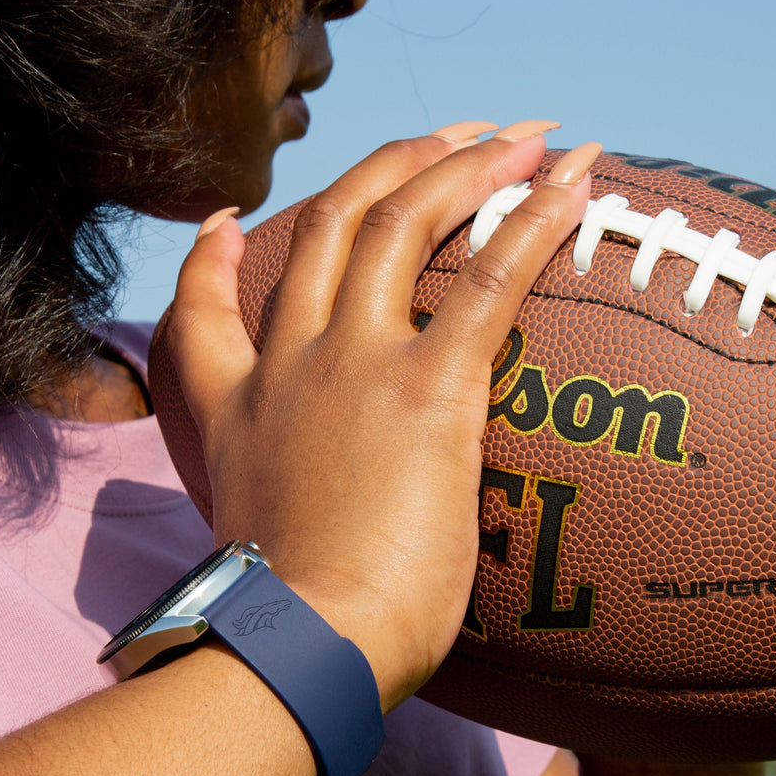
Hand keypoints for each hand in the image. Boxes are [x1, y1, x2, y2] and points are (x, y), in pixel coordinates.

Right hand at [154, 125, 601, 706]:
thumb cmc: (292, 626)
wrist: (303, 642)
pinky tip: (573, 177)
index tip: (225, 219)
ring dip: (461, 163)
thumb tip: (304, 548)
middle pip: (329, 224)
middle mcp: (290, 364)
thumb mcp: (256, 547)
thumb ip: (273, 514)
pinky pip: (487, 279)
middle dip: (390, 164)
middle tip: (449, 136)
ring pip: (398, 222)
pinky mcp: (426, 386)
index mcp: (238, 408)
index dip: (208, 255)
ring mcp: (353, 364)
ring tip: (518, 133)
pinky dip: (533, 219)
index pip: (203, 311)